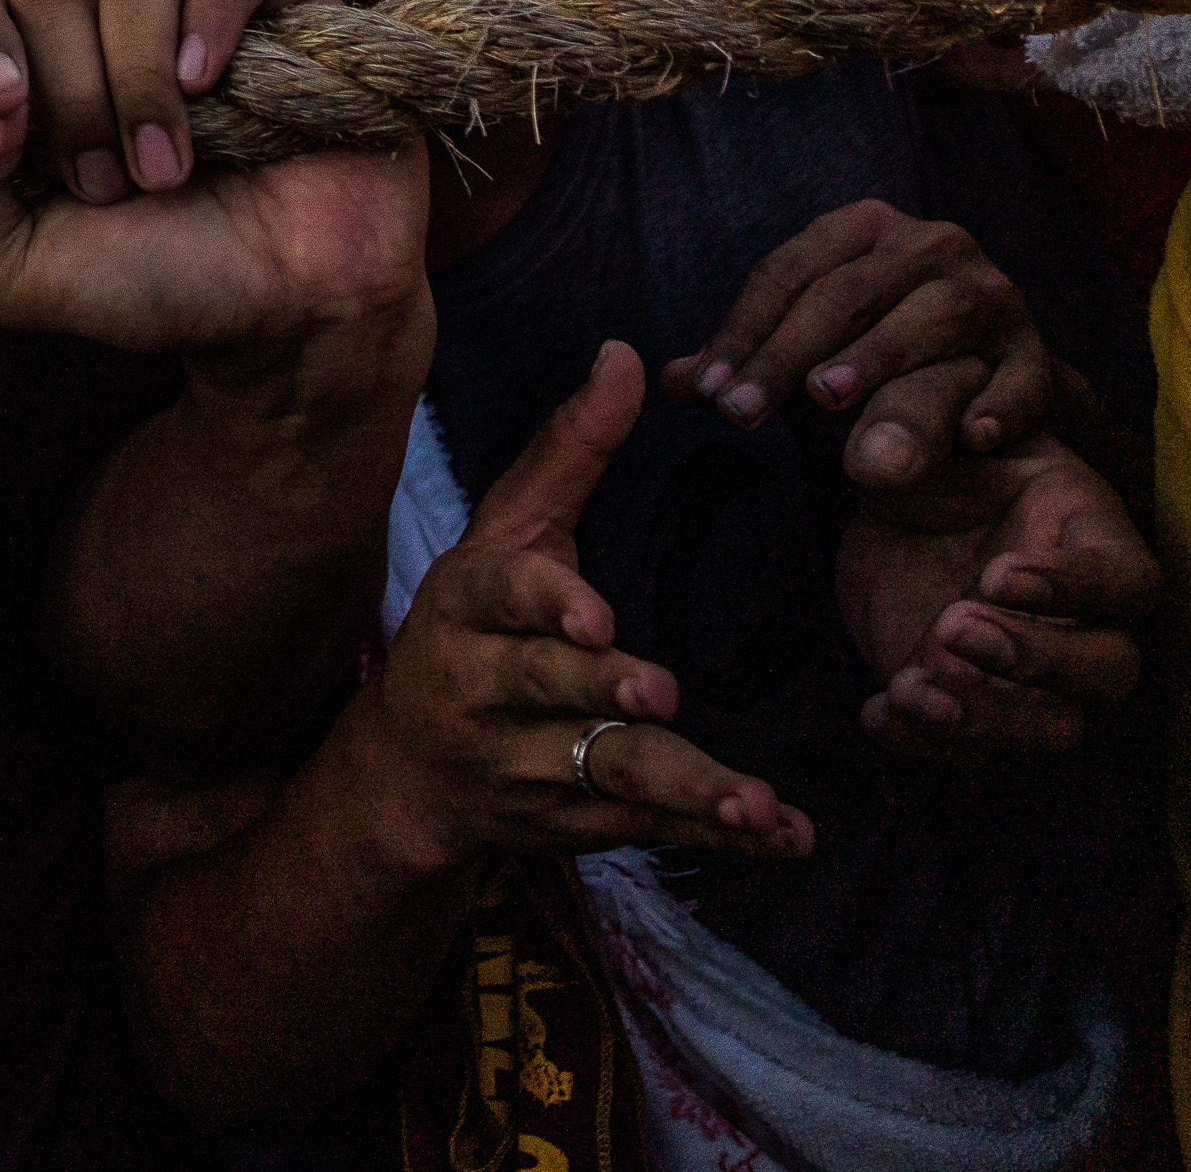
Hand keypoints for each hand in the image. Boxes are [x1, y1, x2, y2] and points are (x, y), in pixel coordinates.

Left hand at [0, 0, 422, 367]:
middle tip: (112, 187)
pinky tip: (209, 80)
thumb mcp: (18, 273)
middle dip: (74, 100)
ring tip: (170, 168)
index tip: (4, 106)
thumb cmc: (160, 280)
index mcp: (34, 78)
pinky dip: (214, 10)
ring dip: (139, 78)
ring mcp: (191, 6)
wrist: (291, 305)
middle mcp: (104, 28)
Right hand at [348, 346, 812, 866]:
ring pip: (604, 773)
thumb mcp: (506, 535)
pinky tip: (783, 836)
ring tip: (751, 800)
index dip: (546, 604)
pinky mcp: (568, 821)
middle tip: (659, 694)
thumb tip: (626, 353)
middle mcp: (483, 686)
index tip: (595, 619)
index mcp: (468, 603)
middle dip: (602, 691)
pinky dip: (715, 836)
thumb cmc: (473, 626)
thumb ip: (568, 451)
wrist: (406, 772)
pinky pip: (646, 827)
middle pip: (547, 687)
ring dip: (681, 787)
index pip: (501, 593)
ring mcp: (523, 764)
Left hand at [665, 199, 1056, 481]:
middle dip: (786, 355)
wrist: (987, 369)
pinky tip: (972, 436)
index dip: (741, 333)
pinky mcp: (1036, 350)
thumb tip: (670, 383)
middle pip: (845, 294)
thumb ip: (744, 359)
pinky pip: (1023, 376)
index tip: (707, 394)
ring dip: (879, 358)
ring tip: (828, 399)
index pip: (787, 273)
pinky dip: (1002, 402)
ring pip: (930, 318)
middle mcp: (932, 244)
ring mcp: (992, 293)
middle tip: (741, 413)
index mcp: (863, 227)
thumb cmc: (873, 347)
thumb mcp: (806, 343)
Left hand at [842, 432, 1154, 756]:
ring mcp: (1032, 670)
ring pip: (1057, 726)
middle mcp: (1081, 615)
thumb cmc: (933, 443)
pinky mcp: (976, 703)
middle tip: (952, 625)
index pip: (1129, 582)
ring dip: (991, 718)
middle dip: (1038, 661)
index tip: (997, 574)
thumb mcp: (918, 404)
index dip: (1075, 589)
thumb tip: (877, 462)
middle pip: (1110, 670)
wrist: (893, 500)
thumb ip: (910, 415)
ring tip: (912, 687)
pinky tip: (876, 711)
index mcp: (1089, 535)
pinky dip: (925, 743)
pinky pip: (973, 750)